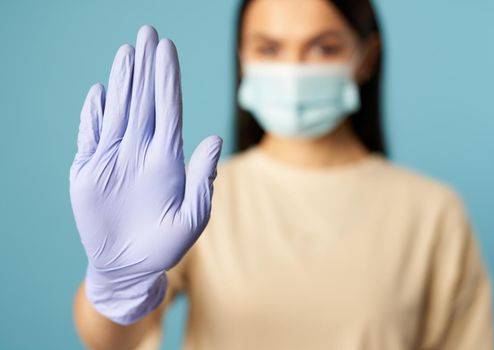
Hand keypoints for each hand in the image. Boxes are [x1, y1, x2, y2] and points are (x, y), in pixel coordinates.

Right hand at [69, 25, 222, 324]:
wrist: (131, 266)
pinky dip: (92, 117)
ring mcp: (113, 158)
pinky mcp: (88, 171)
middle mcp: (140, 151)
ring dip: (122, 83)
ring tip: (127, 54)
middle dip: (146, 69)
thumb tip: (214, 138)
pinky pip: (90, 138)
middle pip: (144, 102)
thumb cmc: (166, 244)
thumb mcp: (193, 215)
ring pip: (118, 112)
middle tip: (149, 33)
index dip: (168, 81)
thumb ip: (202, 178)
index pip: (169, 111)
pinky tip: (99, 94)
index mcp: (167, 159)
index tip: (168, 51)